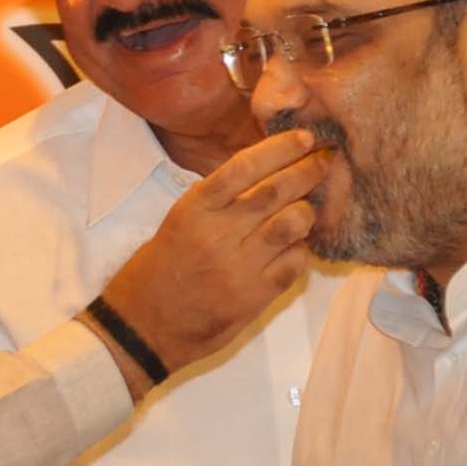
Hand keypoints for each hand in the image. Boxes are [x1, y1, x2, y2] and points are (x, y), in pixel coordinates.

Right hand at [98, 130, 324, 385]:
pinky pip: (293, 263)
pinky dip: (300, 251)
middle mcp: (218, 234)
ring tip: (308, 208)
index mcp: (194, 209)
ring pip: (292, 224)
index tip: (303, 138)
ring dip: (307, 212)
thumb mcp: (178, 223)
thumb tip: (264, 177)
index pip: (244, 167)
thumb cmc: (157, 272)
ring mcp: (239, 267)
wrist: (142, 327)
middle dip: (307, 171)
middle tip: (324, 161)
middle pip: (276, 192)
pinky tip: (293, 247)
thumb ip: (218, 202)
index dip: (279, 149)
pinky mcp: (254, 297)